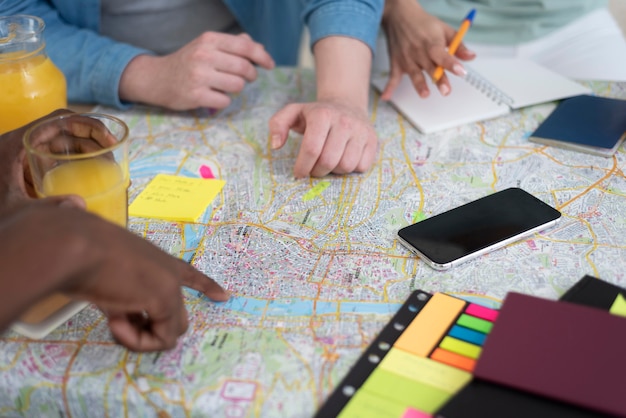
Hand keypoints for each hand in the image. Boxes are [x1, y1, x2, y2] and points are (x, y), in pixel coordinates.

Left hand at [0, 110, 121, 211]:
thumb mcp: (16, 210)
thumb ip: (46, 208)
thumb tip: (79, 205)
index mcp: (15, 144)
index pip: (58, 120)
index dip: (88, 124)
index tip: (109, 140)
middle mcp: (21, 143)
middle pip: (64, 128)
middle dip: (93, 137)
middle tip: (114, 153)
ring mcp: (23, 154)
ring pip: (61, 142)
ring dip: (86, 148)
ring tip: (108, 164)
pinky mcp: (25, 167)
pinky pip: (54, 154)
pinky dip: (74, 159)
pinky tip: (88, 172)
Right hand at [0, 197, 229, 351]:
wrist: (74, 247)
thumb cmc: (80, 256)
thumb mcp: (104, 276)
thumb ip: (120, 294)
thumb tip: (122, 317)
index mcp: (155, 259)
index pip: (189, 274)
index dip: (206, 285)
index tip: (224, 296)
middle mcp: (167, 271)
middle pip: (176, 316)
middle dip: (149, 329)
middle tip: (118, 324)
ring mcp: (169, 285)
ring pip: (170, 332)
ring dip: (139, 337)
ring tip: (113, 322)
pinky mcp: (164, 299)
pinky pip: (160, 339)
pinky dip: (135, 340)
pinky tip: (114, 322)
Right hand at [120, 32, 274, 109]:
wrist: (158, 78)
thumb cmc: (189, 62)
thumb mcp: (207, 46)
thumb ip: (234, 45)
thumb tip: (260, 49)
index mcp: (209, 40)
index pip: (245, 46)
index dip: (262, 56)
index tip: (270, 65)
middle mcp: (204, 55)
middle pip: (245, 68)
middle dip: (251, 76)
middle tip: (248, 79)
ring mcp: (199, 76)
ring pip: (238, 85)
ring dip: (237, 88)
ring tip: (226, 86)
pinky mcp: (196, 95)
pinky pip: (225, 101)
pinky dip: (224, 101)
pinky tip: (214, 96)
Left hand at [269, 99, 377, 177]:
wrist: (346, 104)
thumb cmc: (316, 114)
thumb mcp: (293, 113)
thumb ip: (277, 125)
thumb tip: (275, 145)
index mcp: (323, 114)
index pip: (311, 149)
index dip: (303, 166)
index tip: (299, 173)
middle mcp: (344, 122)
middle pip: (328, 161)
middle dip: (317, 171)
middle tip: (313, 169)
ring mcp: (361, 131)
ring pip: (346, 166)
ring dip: (334, 171)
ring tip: (328, 162)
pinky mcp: (372, 141)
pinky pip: (361, 167)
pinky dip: (351, 169)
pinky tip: (343, 159)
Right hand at [380, 0, 474, 99]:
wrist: (400, 16)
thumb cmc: (424, 24)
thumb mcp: (444, 30)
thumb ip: (458, 45)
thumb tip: (471, 57)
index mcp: (432, 43)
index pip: (443, 55)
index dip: (451, 64)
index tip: (461, 71)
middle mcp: (419, 52)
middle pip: (430, 68)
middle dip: (438, 79)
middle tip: (446, 91)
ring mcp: (406, 59)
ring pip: (414, 74)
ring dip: (419, 84)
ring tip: (425, 94)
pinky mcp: (396, 63)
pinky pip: (392, 77)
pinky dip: (389, 87)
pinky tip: (387, 97)